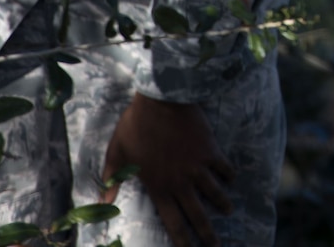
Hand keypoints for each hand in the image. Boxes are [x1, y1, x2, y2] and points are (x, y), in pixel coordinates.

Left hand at [100, 93, 233, 246]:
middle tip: (216, 246)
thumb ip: (112, 178)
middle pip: (197, 215)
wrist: (162, 100)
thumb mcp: (117, 153)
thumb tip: (102, 201)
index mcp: (158, 187)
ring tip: (228, 210)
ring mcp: (197, 167)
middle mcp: (180, 182)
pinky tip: (231, 178)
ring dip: (222, 204)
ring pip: (214, 193)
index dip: (182, 239)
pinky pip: (224, 168)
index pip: (172, 221)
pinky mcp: (210, 151)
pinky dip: (228, 175)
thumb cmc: (136, 125)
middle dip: (207, 234)